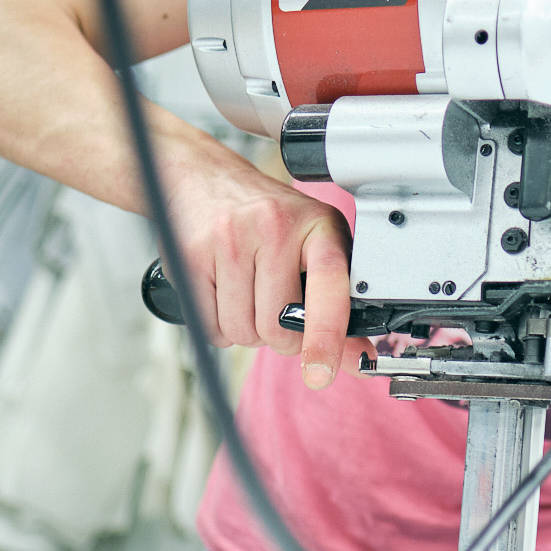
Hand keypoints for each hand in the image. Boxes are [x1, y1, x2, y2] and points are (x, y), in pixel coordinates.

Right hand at [168, 163, 366, 388]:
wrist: (204, 178)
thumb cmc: (268, 218)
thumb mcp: (314, 247)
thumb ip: (338, 304)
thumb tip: (359, 357)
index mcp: (318, 225)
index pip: (328, 286)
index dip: (327, 336)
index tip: (322, 372)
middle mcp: (274, 227)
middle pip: (277, 327)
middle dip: (277, 334)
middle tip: (274, 305)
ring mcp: (230, 239)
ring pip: (242, 332)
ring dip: (245, 329)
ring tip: (247, 293)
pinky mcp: (191, 255)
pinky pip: (208, 326)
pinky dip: (216, 324)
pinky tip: (222, 291)